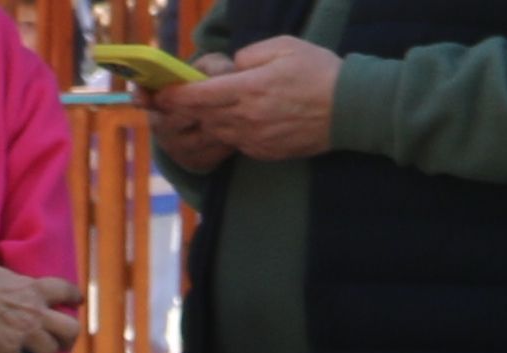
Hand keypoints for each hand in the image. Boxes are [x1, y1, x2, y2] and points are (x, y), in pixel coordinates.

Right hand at [0, 248, 85, 352]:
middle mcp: (36, 312)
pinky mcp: (9, 351)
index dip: (73, 296)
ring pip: (49, 351)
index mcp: (33, 289)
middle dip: (68, 338)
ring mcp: (25, 333)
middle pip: (70, 329)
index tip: (78, 301)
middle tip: (61, 342)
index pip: (64, 290)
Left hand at [147, 33, 334, 167]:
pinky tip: (224, 120)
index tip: (157, 92)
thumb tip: (229, 68)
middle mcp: (246, 119)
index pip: (199, 96)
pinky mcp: (263, 151)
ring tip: (187, 110)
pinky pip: (233, 141)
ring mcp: (254, 139)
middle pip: (201, 116)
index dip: (174, 95)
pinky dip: (223, 130)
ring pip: (214, 131)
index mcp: (249, 90)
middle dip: (177, 109)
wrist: (350, 110)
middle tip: (156, 102)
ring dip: (199, 121)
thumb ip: (249, 56)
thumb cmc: (318, 72)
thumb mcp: (283, 47)